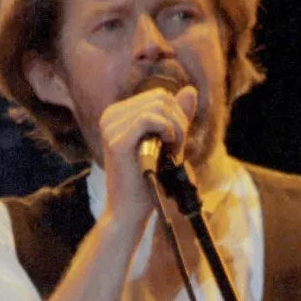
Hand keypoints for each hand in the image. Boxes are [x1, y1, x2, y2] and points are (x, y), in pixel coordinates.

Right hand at [97, 85, 197, 231]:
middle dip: (178, 121)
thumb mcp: (167, 141)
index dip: (177, 115)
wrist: (130, 210)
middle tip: (177, 147)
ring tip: (173, 150)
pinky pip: (149, 118)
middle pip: (160, 97)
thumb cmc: (148, 179)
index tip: (176, 141)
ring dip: (175, 128)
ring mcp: (111, 126)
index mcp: (117, 113)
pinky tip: (167, 145)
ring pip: (158, 105)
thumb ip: (177, 116)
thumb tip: (191, 89)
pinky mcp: (116, 140)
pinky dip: (166, 129)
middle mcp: (110, 115)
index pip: (159, 96)